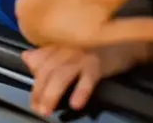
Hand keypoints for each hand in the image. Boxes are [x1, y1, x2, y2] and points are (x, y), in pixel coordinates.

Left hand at [22, 44, 145, 115]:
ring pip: (62, 74)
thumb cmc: (96, 46)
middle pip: (48, 69)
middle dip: (40, 91)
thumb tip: (26, 57)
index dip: (35, 82)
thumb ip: (47, 52)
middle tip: (38, 109)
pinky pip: (87, 77)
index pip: (41, 61)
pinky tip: (75, 103)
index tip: (33, 100)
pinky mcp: (98, 63)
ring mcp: (83, 54)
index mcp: (60, 43)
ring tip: (47, 110)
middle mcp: (68, 47)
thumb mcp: (70, 47)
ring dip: (52, 93)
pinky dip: (81, 90)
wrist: (126, 42)